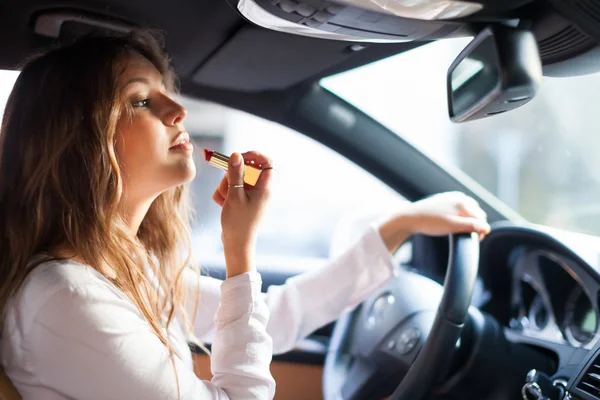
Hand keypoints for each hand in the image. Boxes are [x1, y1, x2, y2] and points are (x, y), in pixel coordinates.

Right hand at [213, 151, 272, 277]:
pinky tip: (222, 204)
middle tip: (226, 186)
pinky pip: (232, 189)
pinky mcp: (242, 200)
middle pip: (246, 169)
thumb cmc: (238, 223)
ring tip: (224, 200)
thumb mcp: (235, 196)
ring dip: (225, 186)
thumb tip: (236, 154)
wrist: (236, 245)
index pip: (266, 162)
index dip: (253, 156)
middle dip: (231, 176)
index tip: (238, 157)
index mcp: (265, 188)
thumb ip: (235, 173)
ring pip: (236, 179)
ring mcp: (251, 195)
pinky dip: (225, 194)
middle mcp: (260, 190)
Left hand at [379, 192, 490, 252]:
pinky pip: (460, 208)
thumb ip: (470, 226)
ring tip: (462, 230)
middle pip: (476, 213)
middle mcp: (460, 197)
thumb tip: (487, 228)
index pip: (481, 218)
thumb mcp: (452, 226)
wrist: (410, 217)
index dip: (481, 230)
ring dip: (469, 220)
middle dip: (476, 225)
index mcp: (463, 202)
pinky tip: (454, 222)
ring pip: (468, 210)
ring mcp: (452, 197)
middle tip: (469, 237)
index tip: (475, 240)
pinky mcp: (445, 200)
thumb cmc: (430, 223)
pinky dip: (461, 216)